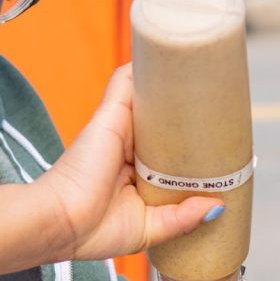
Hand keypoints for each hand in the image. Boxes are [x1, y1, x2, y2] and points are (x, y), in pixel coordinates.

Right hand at [34, 65, 223, 262]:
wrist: (62, 223)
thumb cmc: (92, 230)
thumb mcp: (150, 228)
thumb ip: (183, 218)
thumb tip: (217, 206)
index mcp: (134, 170)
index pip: (165, 145)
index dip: (188, 137)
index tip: (216, 134)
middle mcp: (127, 144)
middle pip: (160, 115)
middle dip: (184, 105)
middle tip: (216, 98)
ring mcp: (119, 126)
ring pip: (147, 92)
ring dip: (169, 77)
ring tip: (200, 66)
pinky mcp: (112, 114)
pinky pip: (127, 79)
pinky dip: (145, 63)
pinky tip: (168, 50)